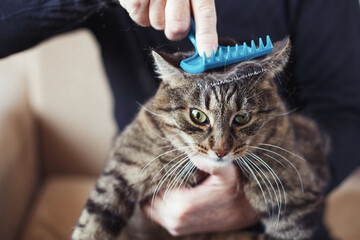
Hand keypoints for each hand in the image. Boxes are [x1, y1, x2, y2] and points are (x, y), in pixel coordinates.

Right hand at [118, 0, 217, 56]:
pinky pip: (139, 17)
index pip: (204, 12)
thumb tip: (205, 44)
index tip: (207, 53)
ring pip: (157, 23)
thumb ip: (198, 13)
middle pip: (177, 27)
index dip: (206, 35)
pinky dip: (140, 11)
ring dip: (155, 16)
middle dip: (175, 30)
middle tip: (171, 14)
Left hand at [142, 158, 259, 235]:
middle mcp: (174, 219)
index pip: (154, 184)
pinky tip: (169, 187)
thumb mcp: (227, 172)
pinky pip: (153, 211)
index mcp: (182, 206)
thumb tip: (191, 155)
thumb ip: (210, 163)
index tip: (161, 160)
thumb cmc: (232, 188)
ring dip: (154, 190)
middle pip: (150, 194)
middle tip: (162, 165)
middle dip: (154, 180)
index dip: (156, 171)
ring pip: (149, 203)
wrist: (241, 212)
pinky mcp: (174, 228)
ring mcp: (173, 226)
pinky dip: (156, 200)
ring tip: (166, 176)